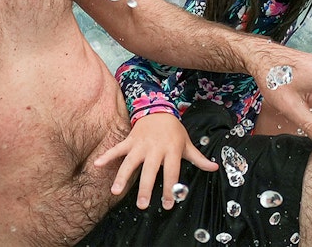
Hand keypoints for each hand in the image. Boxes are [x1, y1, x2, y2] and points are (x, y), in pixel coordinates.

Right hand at [94, 112, 217, 209]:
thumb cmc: (174, 130)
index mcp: (171, 150)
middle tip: (142, 205)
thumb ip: (199, 158)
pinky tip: (97, 165)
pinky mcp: (130, 141)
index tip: (168, 204)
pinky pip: (117, 149)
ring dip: (122, 177)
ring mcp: (141, 144)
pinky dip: (107, 156)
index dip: (170, 189)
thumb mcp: (187, 143)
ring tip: (115, 191)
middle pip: (150, 171)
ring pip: (130, 162)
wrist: (159, 107)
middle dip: (146, 188)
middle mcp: (155, 148)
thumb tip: (215, 167)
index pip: (172, 173)